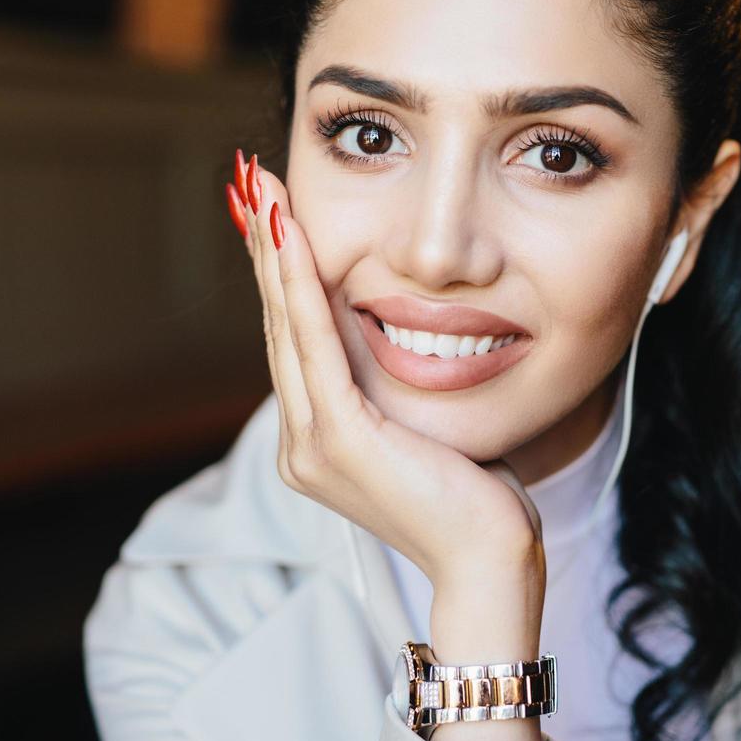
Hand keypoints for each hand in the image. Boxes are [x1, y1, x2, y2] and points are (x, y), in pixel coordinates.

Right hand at [223, 152, 545, 624]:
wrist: (490, 561)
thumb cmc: (476, 499)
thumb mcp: (425, 432)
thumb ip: (396, 393)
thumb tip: (401, 344)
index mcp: (318, 441)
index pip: (296, 339)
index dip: (281, 272)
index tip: (274, 211)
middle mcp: (302, 443)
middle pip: (281, 324)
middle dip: (266, 247)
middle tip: (251, 180)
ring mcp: (313, 445)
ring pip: (288, 326)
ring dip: (274, 251)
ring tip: (260, 189)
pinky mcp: (339, 441)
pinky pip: (316, 345)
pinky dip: (301, 285)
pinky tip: (292, 234)